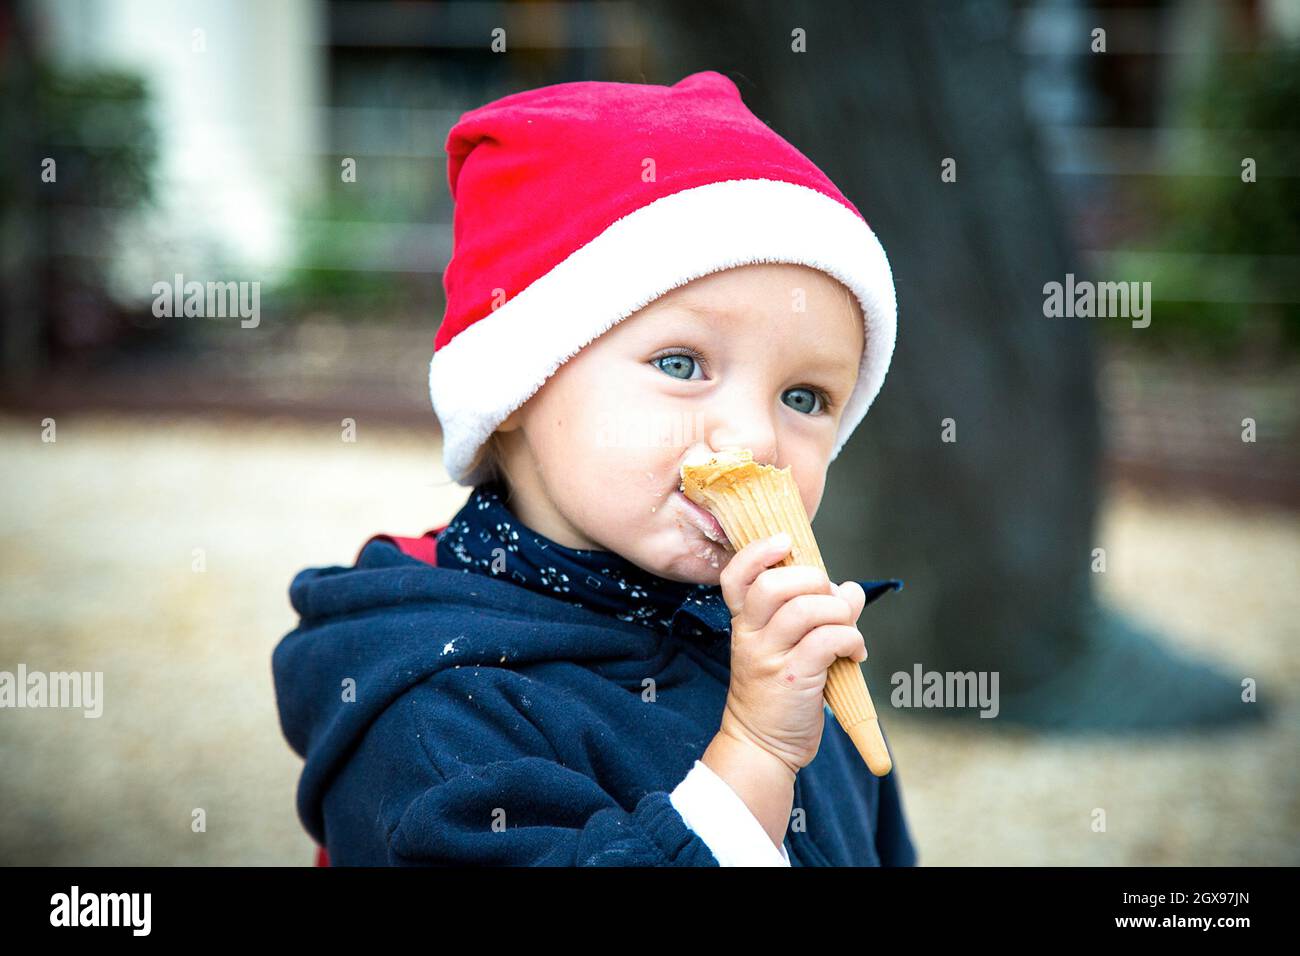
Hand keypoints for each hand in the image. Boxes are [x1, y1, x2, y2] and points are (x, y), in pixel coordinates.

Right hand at [716, 533, 867, 776]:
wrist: (761, 746)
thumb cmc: (778, 692)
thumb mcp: (784, 648)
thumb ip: (816, 613)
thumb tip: (852, 589)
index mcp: (744, 623)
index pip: (736, 575)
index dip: (759, 551)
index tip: (785, 542)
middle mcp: (750, 636)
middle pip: (774, 584)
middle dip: (814, 580)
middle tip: (830, 599)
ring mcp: (769, 657)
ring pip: (807, 609)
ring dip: (839, 612)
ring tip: (848, 630)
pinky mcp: (794, 679)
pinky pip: (829, 640)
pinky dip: (852, 639)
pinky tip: (855, 654)